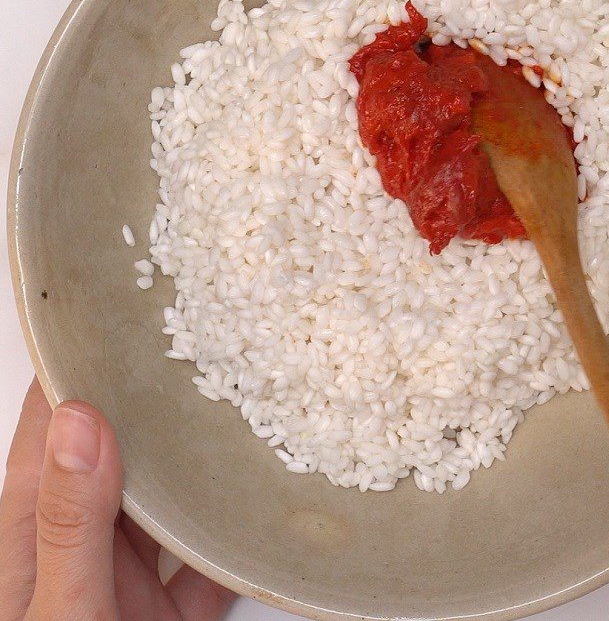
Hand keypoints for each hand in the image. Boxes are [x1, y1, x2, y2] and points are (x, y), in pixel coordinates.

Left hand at [0, 379, 235, 619]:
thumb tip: (82, 421)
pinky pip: (208, 562)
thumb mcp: (64, 608)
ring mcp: (126, 583)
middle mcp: (81, 553)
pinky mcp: (170, 615)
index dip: (71, 379)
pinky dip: (233, 537)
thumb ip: (73, 521)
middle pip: (116, 462)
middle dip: (148, 411)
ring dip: (195, 470)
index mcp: (35, 542)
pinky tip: (255, 507)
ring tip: (229, 416)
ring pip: (165, 506)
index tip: (108, 333)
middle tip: (189, 358)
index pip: (50, 438)